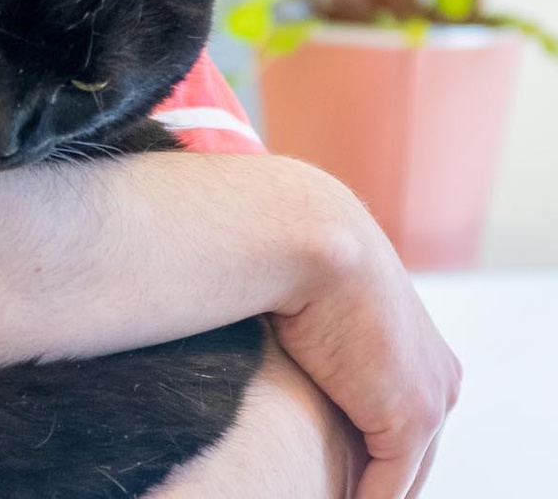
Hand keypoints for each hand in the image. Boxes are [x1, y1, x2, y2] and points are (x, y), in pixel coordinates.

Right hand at [270, 170, 459, 498]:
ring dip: (358, 491)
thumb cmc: (289, 253)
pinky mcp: (411, 416)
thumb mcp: (314, 302)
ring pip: (402, 477)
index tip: (330, 466)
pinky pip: (387, 488)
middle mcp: (438, 377)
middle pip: (409, 458)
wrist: (302, 232)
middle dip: (368, 477)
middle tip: (327, 489)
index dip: (364, 453)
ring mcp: (432, 397)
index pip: (396, 424)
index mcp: (419, 349)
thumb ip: (317, 336)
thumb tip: (268, 350)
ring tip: (321, 494)